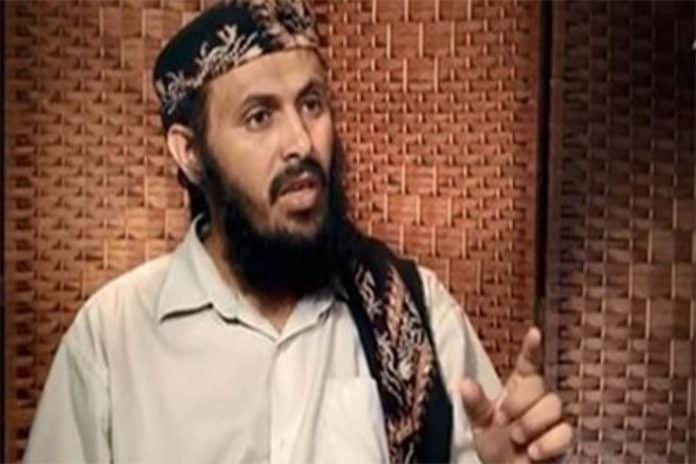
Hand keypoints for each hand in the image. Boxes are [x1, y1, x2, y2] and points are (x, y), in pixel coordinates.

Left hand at [458, 327, 572, 462]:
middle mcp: (538, 399)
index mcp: (518, 389)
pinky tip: (534, 452)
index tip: (534, 332)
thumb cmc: (496, 447)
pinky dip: (548, 443)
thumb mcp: (480, 426)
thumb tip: (464, 383)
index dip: (532, 347)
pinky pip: (565, 432)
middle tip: (506, 421)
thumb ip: (475, 405)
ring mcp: (553, 419)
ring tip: (519, 439)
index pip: (528, 363)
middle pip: (538, 384)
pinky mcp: (564, 439)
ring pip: (554, 405)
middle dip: (519, 404)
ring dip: (532, 423)